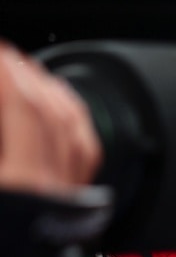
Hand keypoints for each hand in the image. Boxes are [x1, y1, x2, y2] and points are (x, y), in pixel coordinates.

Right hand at [0, 42, 100, 195]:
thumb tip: (4, 94)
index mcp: (22, 181)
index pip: (23, 108)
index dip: (8, 73)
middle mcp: (54, 188)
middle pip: (51, 113)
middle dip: (28, 75)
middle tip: (6, 54)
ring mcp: (68, 195)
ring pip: (75, 130)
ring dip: (51, 91)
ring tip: (28, 70)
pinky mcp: (73, 202)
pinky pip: (86, 150)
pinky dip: (73, 119)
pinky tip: (58, 105)